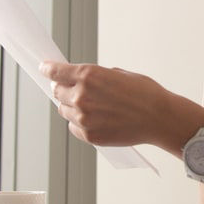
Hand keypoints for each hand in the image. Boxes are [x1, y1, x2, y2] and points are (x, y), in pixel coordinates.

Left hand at [40, 61, 199, 148]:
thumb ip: (94, 77)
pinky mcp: (89, 136)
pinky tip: (96, 119)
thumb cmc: (144, 93)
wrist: (159, 118)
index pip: (55, 72)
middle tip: (71, 89)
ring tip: (92, 106)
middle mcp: (81, 96)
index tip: (44, 68)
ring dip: (71, 107)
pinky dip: (80, 123)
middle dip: (62, 88)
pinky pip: (74, 127)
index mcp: (88, 75)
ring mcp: (83, 118)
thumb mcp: (118, 74)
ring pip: (64, 111)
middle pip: (56, 92)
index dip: (47, 69)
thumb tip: (80, 81)